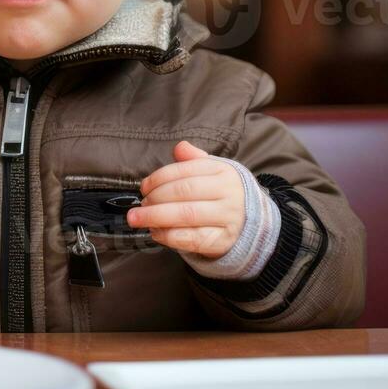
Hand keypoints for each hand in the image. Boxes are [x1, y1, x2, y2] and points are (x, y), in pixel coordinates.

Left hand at [126, 141, 245, 258]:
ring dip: (156, 217)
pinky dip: (168, 236)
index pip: (185, 171)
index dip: (159, 178)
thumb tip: (180, 148)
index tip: (143, 187)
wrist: (249, 224)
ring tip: (138, 218)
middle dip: (155, 198)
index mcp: (224, 171)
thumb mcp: (213, 172)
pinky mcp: (223, 241)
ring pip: (186, 215)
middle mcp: (229, 193)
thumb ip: (194, 160)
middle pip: (183, 192)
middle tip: (140, 205)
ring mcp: (228, 218)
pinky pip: (191, 238)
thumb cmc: (222, 195)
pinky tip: (156, 232)